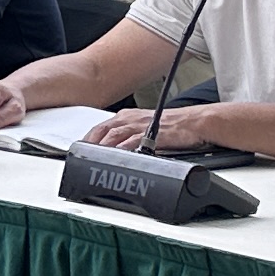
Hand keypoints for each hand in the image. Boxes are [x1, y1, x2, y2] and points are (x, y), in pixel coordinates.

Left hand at [88, 101, 214, 150]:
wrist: (195, 122)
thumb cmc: (173, 127)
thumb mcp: (145, 129)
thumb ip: (129, 138)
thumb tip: (116, 152)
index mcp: (127, 117)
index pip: (101, 127)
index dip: (88, 139)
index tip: (79, 150)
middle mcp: (130, 119)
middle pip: (102, 130)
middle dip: (89, 144)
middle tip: (79, 156)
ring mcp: (140, 125)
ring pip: (113, 135)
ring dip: (100, 147)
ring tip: (91, 159)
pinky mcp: (151, 134)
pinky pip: (132, 142)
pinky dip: (121, 149)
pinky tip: (115, 157)